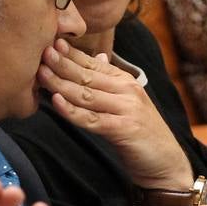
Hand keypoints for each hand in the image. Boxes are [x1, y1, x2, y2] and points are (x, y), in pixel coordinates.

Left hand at [38, 39, 192, 189]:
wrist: (165, 162)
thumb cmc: (141, 133)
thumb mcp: (127, 102)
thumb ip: (110, 81)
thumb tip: (98, 57)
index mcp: (125, 81)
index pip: (93, 63)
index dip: (70, 53)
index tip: (50, 43)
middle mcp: (127, 91)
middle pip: (87, 76)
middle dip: (62, 64)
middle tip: (41, 53)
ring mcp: (126, 109)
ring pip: (87, 94)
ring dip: (62, 83)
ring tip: (41, 74)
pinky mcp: (123, 129)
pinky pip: (92, 119)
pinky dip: (73, 111)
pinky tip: (57, 101)